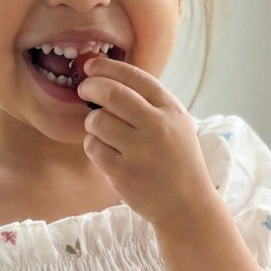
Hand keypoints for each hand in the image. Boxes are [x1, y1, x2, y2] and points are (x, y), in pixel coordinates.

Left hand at [77, 56, 216, 225]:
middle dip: (91, 87)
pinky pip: (93, 147)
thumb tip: (109, 79)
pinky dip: (93, 146)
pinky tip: (104, 151)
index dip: (108, 67)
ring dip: (92, 122)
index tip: (91, 65)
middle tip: (84, 89)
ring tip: (101, 130)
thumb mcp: (176, 124)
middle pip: (111, 93)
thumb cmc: (177, 161)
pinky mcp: (123, 172)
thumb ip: (150, 103)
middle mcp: (157, 126)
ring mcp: (140, 150)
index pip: (135, 77)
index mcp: (171, 109)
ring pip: (97, 120)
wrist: (186, 204)